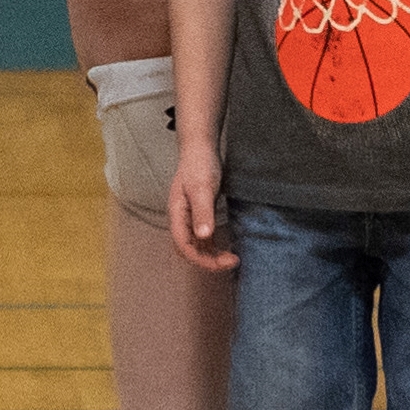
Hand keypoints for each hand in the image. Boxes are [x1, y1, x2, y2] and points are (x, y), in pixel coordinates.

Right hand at [169, 154, 237, 271]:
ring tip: (232, 258)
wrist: (201, 147)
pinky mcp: (199, 214)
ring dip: (212, 255)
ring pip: (197, 245)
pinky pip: (203, 237)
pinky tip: (226, 247)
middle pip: (189, 249)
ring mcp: (189, 217)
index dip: (202, 259)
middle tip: (231, 261)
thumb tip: (203, 237)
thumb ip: (202, 211)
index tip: (224, 262)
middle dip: (208, 261)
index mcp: (177, 214)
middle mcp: (181, 219)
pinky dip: (213, 246)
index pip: (184, 246)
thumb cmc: (199, 164)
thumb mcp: (202, 188)